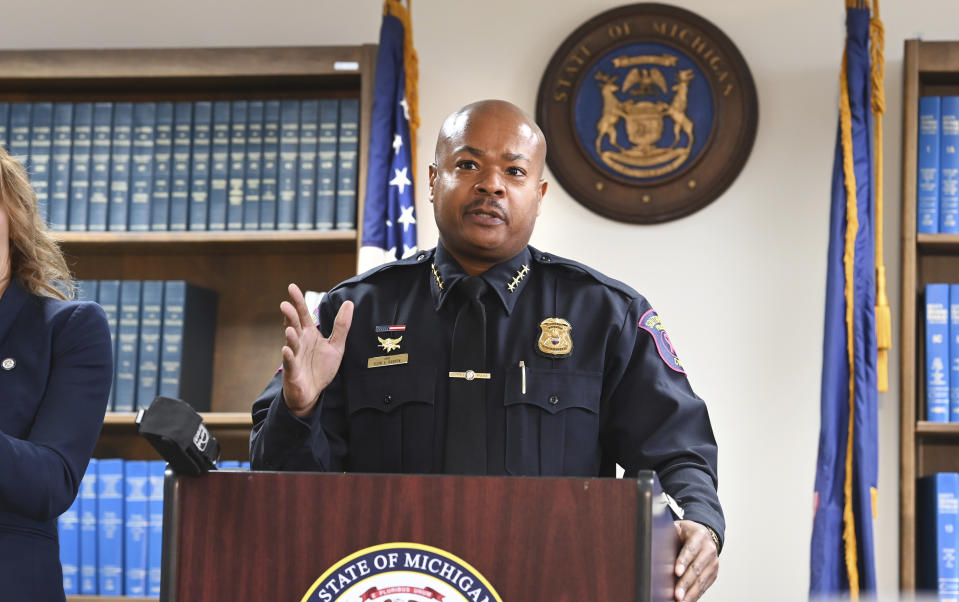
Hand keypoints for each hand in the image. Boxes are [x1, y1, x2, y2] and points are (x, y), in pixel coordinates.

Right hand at [279, 283, 352, 416]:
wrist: (313, 392)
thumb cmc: (321, 368)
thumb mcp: (336, 346)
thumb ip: (341, 326)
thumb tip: (349, 303)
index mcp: (308, 334)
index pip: (303, 314)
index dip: (298, 301)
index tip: (292, 287)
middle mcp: (299, 342)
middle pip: (294, 325)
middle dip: (290, 315)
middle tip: (285, 304)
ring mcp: (294, 355)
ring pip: (291, 343)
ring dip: (290, 336)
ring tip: (290, 328)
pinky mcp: (293, 371)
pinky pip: (290, 362)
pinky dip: (288, 356)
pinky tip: (286, 350)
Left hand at [673, 520, 718, 601]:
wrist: (705, 535)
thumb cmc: (686, 533)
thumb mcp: (679, 528)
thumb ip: (671, 533)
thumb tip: (656, 538)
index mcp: (699, 535)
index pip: (690, 550)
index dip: (683, 561)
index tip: (676, 572)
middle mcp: (709, 549)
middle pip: (696, 568)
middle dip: (685, 583)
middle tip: (676, 594)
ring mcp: (713, 563)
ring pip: (701, 580)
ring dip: (690, 593)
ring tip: (680, 601)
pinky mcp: (713, 573)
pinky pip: (704, 586)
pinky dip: (695, 595)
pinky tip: (687, 600)